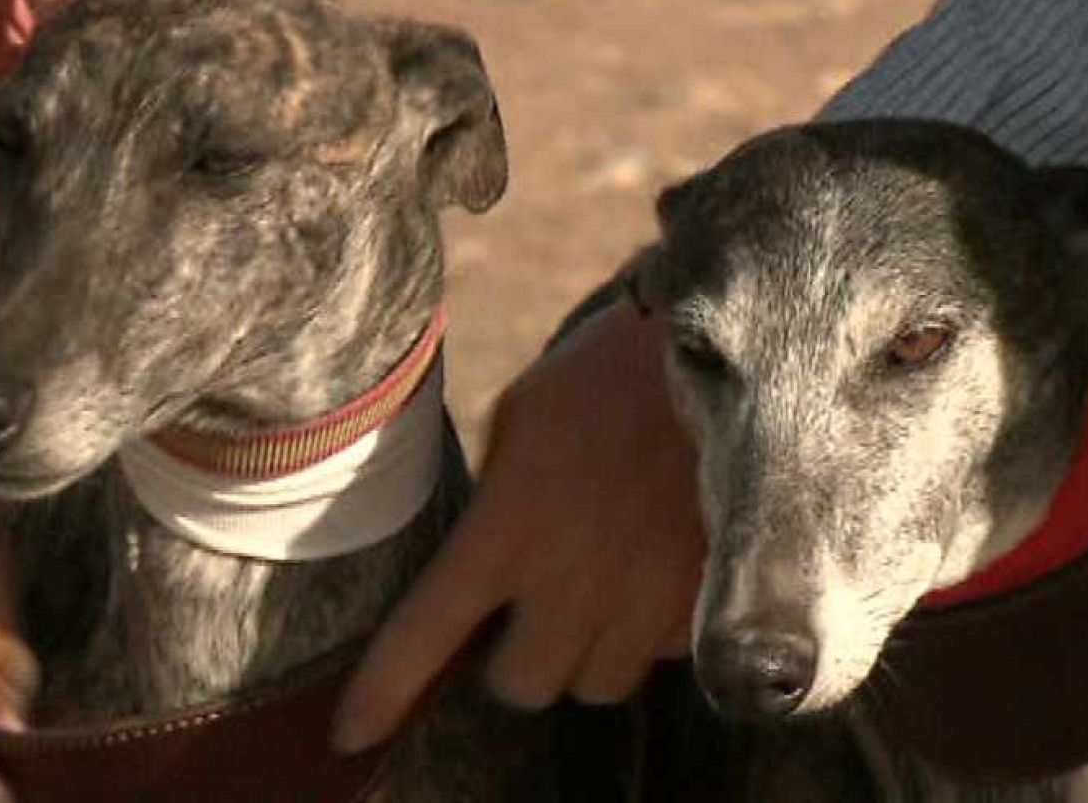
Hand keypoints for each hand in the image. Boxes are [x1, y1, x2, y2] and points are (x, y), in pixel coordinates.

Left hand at [0, 0, 123, 212]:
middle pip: (70, 126)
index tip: (150, 118)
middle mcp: (20, 55)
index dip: (133, 98)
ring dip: (36, 177)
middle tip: (106, 160)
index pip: (115, 71)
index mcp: (62, 4)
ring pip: (18, 164)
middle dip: (88, 150)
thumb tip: (118, 69)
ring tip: (53, 169)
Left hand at [335, 302, 704, 751]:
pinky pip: (661, 660)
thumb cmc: (613, 372)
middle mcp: (569, 586)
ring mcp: (642, 605)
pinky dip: (648, 636)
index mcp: (506, 529)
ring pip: (594, 686)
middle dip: (515, 661)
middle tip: (527, 614)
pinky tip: (653, 577)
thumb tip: (487, 541)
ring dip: (583, 656)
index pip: (422, 637)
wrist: (736, 355)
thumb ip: (497, 493)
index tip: (351, 733)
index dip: (380, 694)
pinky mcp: (706, 609)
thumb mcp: (525, 416)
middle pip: (519, 687)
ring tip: (596, 595)